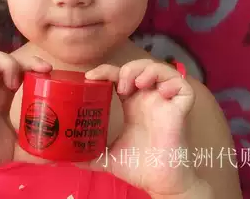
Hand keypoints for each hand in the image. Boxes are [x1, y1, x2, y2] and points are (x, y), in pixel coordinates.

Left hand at [84, 60, 198, 197]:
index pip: (120, 75)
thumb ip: (90, 153)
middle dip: (129, 68)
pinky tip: (162, 94)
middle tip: (120, 86)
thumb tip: (66, 159)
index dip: (107, 70)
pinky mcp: (181, 109)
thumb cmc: (137, 166)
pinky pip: (183, 86)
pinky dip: (173, 83)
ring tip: (137, 85)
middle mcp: (149, 97)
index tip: (90, 76)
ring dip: (148, 70)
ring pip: (163, 69)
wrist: (158, 182)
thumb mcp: (107, 155)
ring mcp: (166, 101)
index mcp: (132, 103)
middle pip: (142, 66)